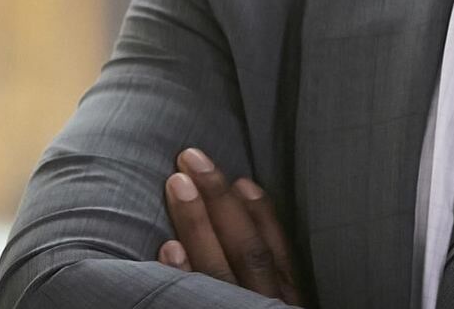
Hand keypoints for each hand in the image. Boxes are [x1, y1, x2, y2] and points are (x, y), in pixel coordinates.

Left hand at [159, 147, 305, 305]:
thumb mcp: (276, 296)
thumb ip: (264, 269)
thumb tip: (245, 209)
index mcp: (284, 295)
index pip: (275, 249)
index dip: (261, 213)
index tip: (241, 180)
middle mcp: (263, 303)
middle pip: (247, 250)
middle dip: (220, 200)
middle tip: (193, 159)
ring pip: (219, 270)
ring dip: (197, 224)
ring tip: (177, 184)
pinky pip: (193, 302)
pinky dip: (183, 274)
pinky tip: (169, 246)